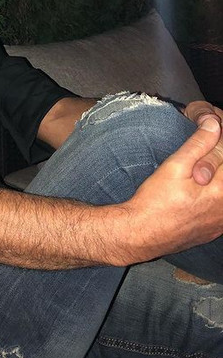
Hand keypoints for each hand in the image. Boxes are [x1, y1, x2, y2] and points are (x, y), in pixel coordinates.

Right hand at [123, 116, 222, 262]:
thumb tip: (214, 124)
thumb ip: (199, 144)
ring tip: (195, 168)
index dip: (217, 135)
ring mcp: (222, 220)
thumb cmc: (155, 202)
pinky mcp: (215, 228)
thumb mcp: (175, 166)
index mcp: (222, 189)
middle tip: (202, 143)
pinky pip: (220, 205)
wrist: (142, 234)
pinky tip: (199, 186)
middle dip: (215, 154)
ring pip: (222, 186)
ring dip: (214, 172)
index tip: (210, 124)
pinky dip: (214, 191)